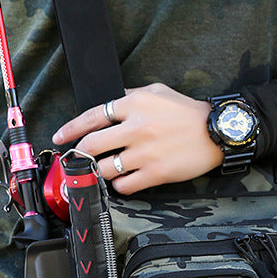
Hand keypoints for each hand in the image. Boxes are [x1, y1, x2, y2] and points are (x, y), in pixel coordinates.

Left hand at [52, 83, 223, 194]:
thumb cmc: (188, 112)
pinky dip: (118, 185)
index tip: (60, 137)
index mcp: (134, 104)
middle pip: (91, 144)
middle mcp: (136, 128)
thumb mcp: (158, 92)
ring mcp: (145, 153)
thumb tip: (108, 105)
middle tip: (73, 158)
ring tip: (98, 170)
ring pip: (104, 168)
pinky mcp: (155, 173)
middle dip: (77, 153)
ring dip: (97, 171)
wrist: (217, 133)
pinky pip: (124, 185)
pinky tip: (122, 180)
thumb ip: (130, 96)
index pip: (92, 116)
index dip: (70, 128)